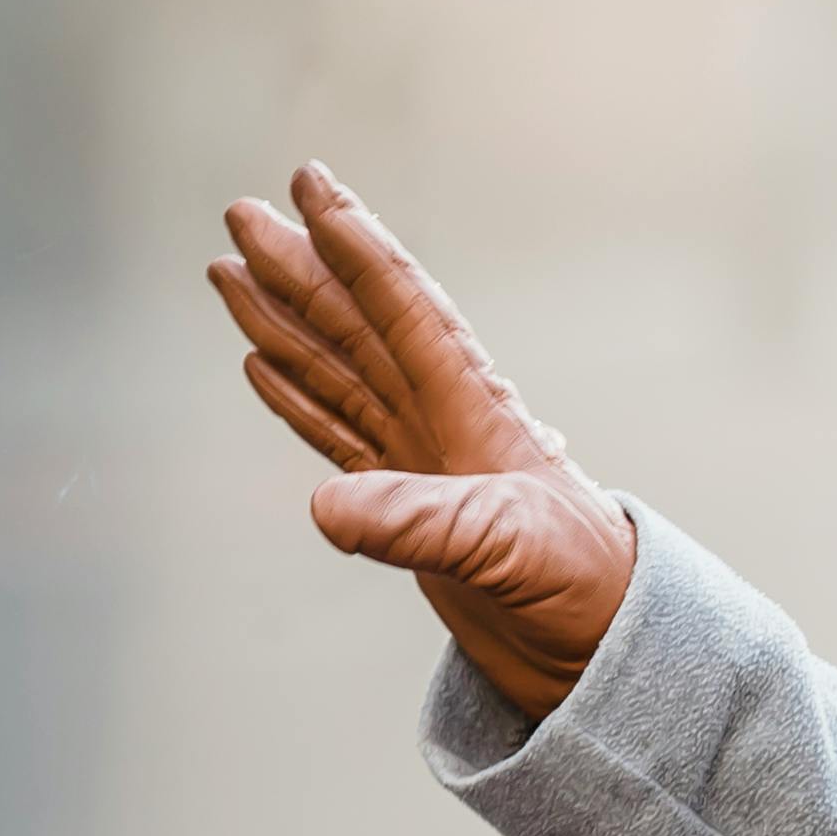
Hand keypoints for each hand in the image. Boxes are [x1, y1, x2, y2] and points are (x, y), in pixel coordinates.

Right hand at [207, 161, 634, 718]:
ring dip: (285, 322)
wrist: (605, 649)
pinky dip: (297, 397)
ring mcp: (423, 461)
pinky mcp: (408, 507)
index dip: (360, 248)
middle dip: (301, 268)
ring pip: (338, 371)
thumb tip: (327, 507)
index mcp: (477, 409)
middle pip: (356, 326)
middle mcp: (445, 422)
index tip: (313, 186)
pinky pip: (338, 434)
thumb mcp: (508, 547)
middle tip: (242, 211)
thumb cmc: (584, 586)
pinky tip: (263, 365)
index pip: (407, 309)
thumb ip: (422, 522)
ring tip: (230, 269)